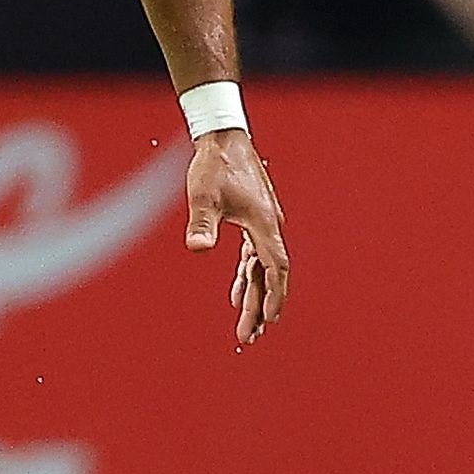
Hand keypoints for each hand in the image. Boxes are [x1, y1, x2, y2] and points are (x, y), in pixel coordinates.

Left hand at [183, 128, 290, 346]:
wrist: (223, 137)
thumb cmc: (214, 165)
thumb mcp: (203, 195)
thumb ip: (201, 223)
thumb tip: (197, 249)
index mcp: (264, 224)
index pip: (275, 268)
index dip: (273, 295)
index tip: (268, 320)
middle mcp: (269, 226)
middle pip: (269, 274)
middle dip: (260, 306)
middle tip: (250, 336)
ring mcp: (263, 223)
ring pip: (263, 267)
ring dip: (255, 295)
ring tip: (248, 324)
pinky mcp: (254, 219)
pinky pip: (254, 255)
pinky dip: (247, 276)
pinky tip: (236, 292)